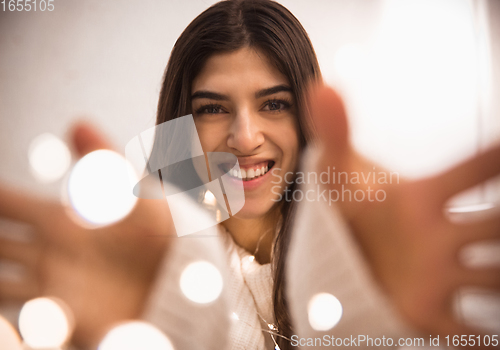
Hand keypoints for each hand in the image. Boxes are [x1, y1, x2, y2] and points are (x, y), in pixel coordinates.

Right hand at [0, 123, 173, 347]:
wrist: (185, 285)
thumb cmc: (166, 237)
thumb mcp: (134, 195)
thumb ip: (104, 163)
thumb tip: (78, 122)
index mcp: (65, 220)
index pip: (10, 205)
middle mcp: (55, 251)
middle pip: (0, 243)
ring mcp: (57, 285)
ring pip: (3, 280)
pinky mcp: (66, 316)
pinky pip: (21, 314)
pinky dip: (6, 319)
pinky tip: (2, 321)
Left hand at [309, 84, 499, 346]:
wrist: (339, 257)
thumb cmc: (347, 211)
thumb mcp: (337, 175)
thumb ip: (334, 132)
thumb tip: (322, 83)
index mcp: (422, 199)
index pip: (470, 172)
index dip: (494, 162)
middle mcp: (441, 236)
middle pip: (495, 225)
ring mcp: (439, 276)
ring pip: (493, 277)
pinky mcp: (429, 313)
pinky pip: (469, 331)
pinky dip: (486, 337)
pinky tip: (494, 343)